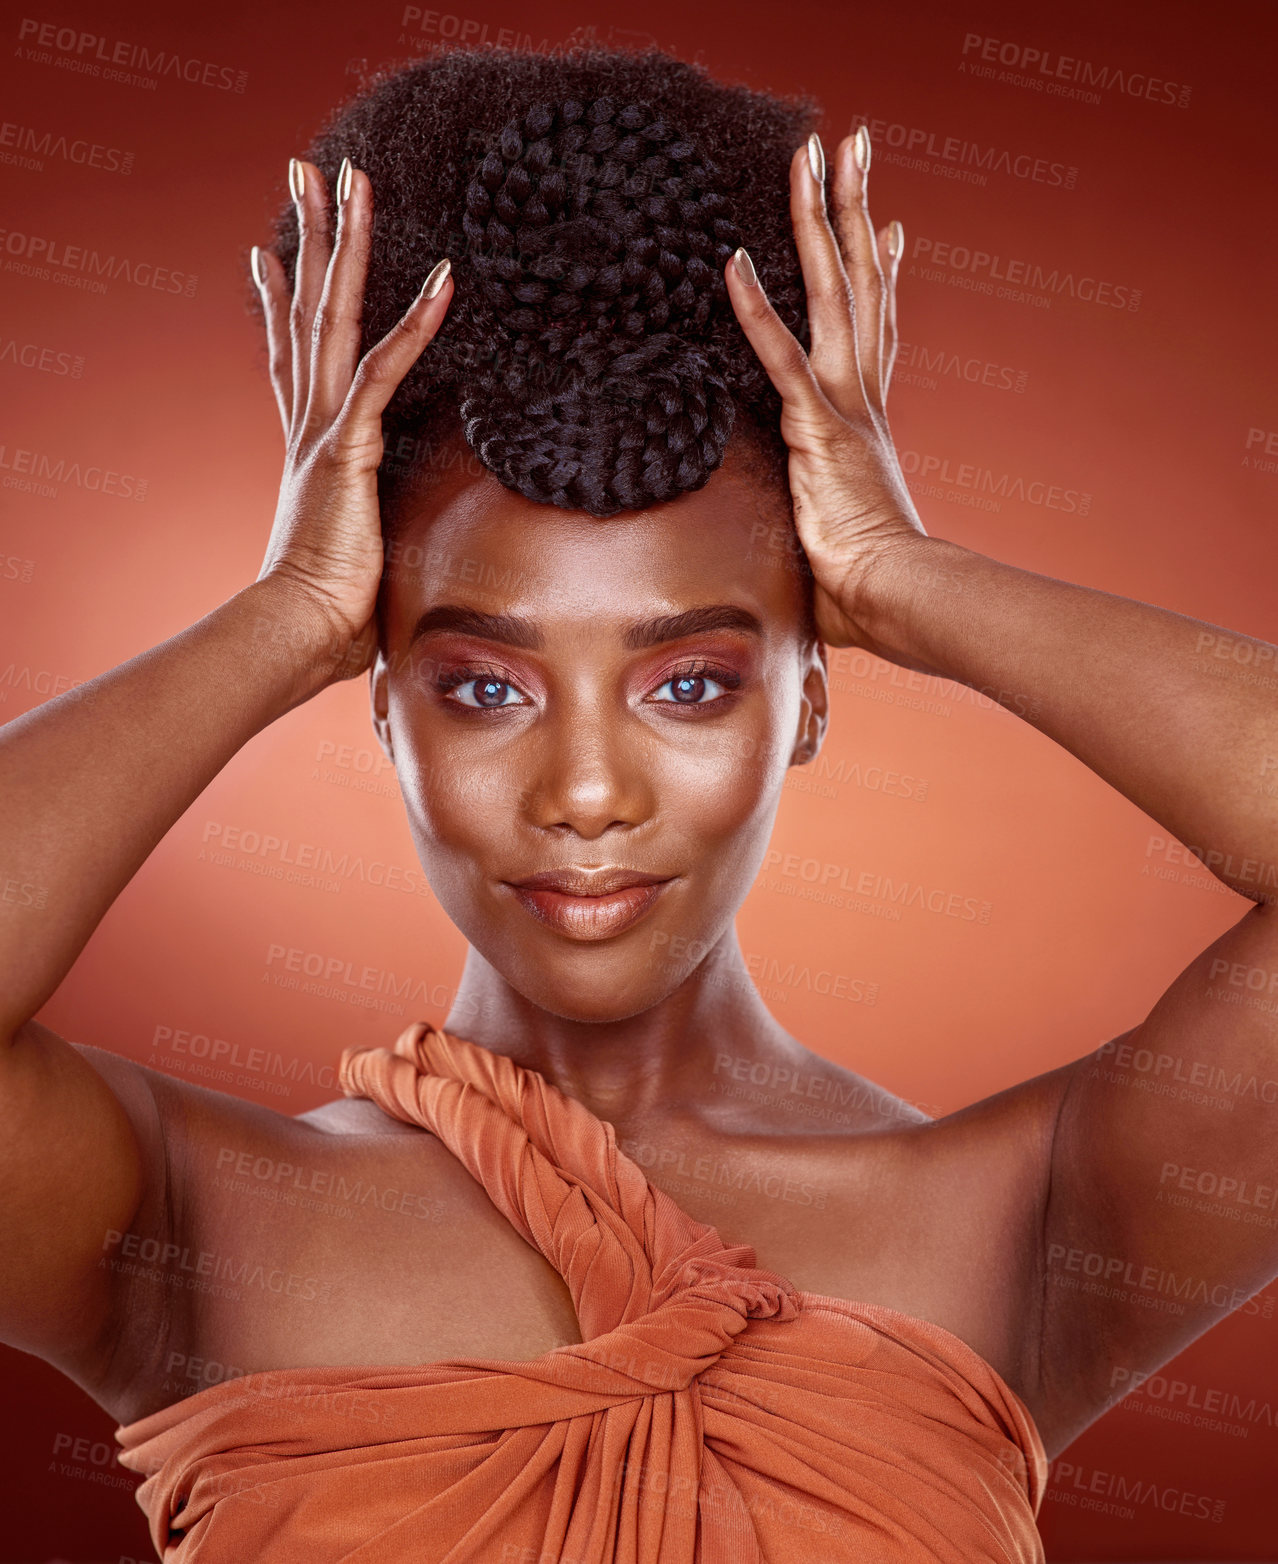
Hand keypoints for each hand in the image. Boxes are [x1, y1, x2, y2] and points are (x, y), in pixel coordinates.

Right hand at [251, 156, 453, 682]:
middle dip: (309, 236)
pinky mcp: (347, 446)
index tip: (265, 255)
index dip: (278, 303)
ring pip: (334, 314)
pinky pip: (386, 368)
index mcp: (308, 449)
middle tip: (305, 171)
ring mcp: (324, 430)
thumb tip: (394, 569)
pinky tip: (446, 277)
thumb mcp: (360, 560)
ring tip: (352, 176)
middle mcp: (308, 426)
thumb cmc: (328, 616)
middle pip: (306, 309)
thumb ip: (376, 540)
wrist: (296, 634)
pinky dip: (418, 323)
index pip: (291, 358)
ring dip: (345, 241)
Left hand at [726, 129, 926, 649]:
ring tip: (811, 152)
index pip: (879, 330)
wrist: (898, 598)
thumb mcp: (843, 540)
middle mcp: (863, 398)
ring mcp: (843, 406)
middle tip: (853, 143)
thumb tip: (819, 569)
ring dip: (818, 218)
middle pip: (861, 283)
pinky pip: (780, 356)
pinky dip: (755, 310)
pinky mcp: (818, 427)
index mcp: (870, 422)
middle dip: (854, 207)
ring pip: (831, 291)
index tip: (890, 228)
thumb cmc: (871, 589)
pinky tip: (731, 262)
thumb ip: (826, 532)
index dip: (883, 274)